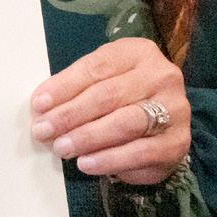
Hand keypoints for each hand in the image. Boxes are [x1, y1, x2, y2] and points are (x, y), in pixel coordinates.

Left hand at [30, 37, 190, 184]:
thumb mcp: (102, 77)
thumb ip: (75, 86)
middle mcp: (162, 77)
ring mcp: (175, 110)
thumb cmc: (124, 92)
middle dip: (70, 115)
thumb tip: (41, 106)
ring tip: (62, 148)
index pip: (96, 68)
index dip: (64, 87)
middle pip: (109, 96)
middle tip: (43, 131)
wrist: (166, 119)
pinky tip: (87, 163)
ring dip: (88, 138)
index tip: (38, 104)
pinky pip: (141, 153)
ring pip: (125, 124)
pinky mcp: (178, 143)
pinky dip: (110, 160)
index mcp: (139, 52)